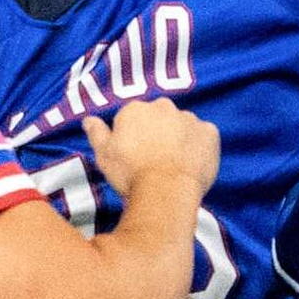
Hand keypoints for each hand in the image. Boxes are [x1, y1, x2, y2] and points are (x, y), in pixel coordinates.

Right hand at [84, 98, 219, 200]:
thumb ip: (96, 133)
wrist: (166, 191)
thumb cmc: (131, 174)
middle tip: (154, 158)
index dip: (133, 136)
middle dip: (158, 132)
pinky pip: (204, 135)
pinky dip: (200, 145)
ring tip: (174, 164)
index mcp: (135, 110)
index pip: (133, 117)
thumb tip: (88, 119)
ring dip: (179, 137)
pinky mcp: (209, 132)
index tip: (134, 154)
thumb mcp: (104, 155)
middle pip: (159, 116)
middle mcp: (163, 107)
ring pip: (183, 124)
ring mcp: (189, 118)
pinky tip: (193, 163)